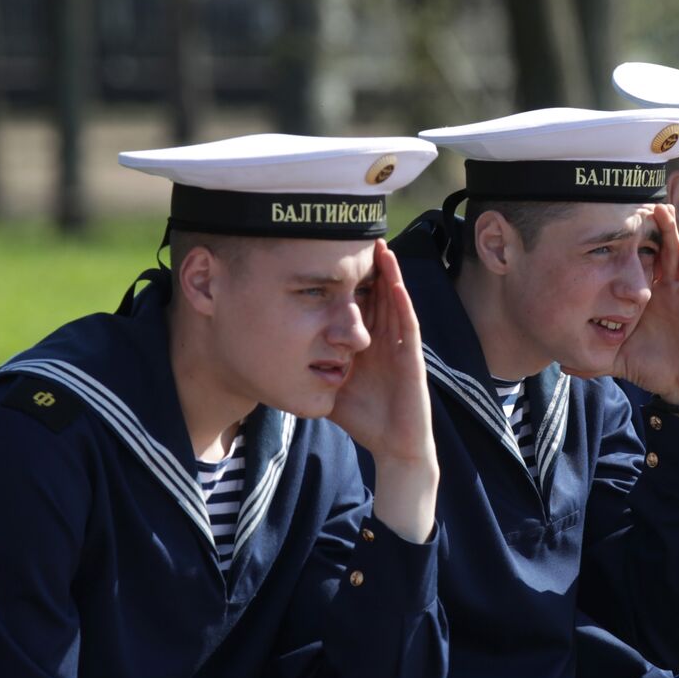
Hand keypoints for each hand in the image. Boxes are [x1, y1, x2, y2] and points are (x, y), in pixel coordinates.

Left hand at [328, 239, 438, 541]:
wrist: (395, 447)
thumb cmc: (364, 419)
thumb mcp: (327, 384)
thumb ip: (305, 366)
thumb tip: (265, 352)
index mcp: (364, 342)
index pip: (354, 300)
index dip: (343, 275)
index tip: (324, 249)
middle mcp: (384, 338)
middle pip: (375, 291)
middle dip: (366, 263)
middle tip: (353, 230)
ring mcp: (400, 345)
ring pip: (393, 299)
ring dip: (387, 272)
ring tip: (377, 243)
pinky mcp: (413, 357)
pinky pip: (407, 322)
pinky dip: (400, 299)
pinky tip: (392, 278)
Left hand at [609, 204, 678, 407]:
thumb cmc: (652, 368)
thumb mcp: (616, 359)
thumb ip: (591, 358)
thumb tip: (561, 365)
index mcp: (651, 297)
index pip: (647, 261)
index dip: (643, 240)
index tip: (632, 216)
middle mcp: (670, 292)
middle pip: (669, 252)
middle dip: (665, 229)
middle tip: (657, 203)